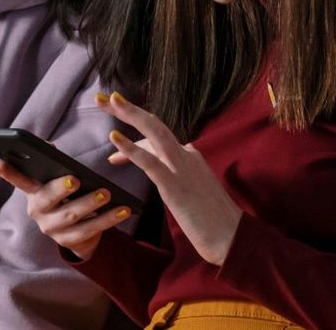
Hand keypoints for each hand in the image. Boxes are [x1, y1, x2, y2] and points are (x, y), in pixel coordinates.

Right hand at [0, 162, 131, 261]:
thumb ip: (53, 164)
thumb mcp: (59, 180)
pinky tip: (123, 210)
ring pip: (71, 216)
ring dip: (90, 204)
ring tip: (107, 194)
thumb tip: (49, 144)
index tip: (1, 163)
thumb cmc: (68, 196)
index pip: (20, 181)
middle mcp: (38, 211)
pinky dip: (108, 219)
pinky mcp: (68, 242)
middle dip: (61, 189)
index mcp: (34, 192)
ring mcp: (51, 229)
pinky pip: (90, 230)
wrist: (77, 232)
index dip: (10, 174)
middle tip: (76, 180)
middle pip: (48, 200)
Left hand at [98, 92, 243, 265]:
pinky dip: (131, 148)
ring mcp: (182, 168)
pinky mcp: (175, 186)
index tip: (114, 140)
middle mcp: (187, 155)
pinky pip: (150, 162)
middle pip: (154, 125)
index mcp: (191, 156)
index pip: (157, 139)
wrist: (231, 238)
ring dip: (130, 114)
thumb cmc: (212, 220)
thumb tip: (160, 174)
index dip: (133, 139)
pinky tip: (114, 137)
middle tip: (104, 97)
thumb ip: (177, 178)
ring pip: (154, 133)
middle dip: (129, 109)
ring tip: (108, 100)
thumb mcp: (192, 191)